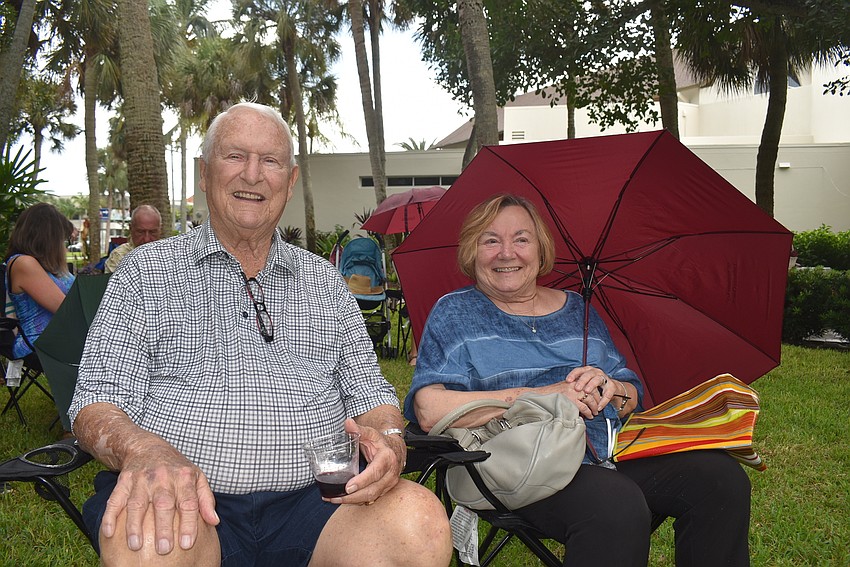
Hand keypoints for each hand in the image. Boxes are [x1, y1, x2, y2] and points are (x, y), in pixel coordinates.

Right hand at [101, 443, 218, 554]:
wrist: (148, 447)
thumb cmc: (177, 468)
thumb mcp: (197, 477)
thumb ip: (206, 500)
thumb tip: (215, 522)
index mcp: (183, 477)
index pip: (189, 502)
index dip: (189, 523)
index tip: (187, 544)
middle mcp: (162, 477)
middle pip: (163, 504)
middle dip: (163, 527)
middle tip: (163, 550)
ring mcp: (141, 479)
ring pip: (137, 503)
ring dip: (134, 525)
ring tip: (136, 545)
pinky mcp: (123, 480)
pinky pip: (115, 499)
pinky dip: (110, 516)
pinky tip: (109, 533)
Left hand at [327, 418, 401, 505]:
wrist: (395, 449)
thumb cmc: (381, 442)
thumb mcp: (371, 434)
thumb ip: (358, 430)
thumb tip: (347, 423)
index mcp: (387, 458)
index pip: (375, 472)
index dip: (362, 481)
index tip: (347, 487)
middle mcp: (390, 474)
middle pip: (372, 490)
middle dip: (352, 497)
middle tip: (335, 497)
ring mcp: (389, 484)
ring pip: (371, 498)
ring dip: (352, 501)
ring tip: (334, 499)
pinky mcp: (384, 490)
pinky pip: (370, 499)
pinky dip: (356, 501)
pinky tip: (343, 500)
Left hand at [563, 366, 615, 417]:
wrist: (611, 387)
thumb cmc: (593, 385)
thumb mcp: (584, 384)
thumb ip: (576, 386)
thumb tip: (563, 392)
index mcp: (587, 370)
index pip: (579, 370)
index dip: (573, 375)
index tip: (567, 380)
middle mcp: (596, 372)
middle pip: (588, 374)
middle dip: (582, 381)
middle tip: (577, 388)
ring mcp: (604, 378)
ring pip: (597, 380)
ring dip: (592, 385)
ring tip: (586, 392)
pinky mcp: (612, 386)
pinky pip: (607, 393)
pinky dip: (603, 400)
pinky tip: (599, 407)